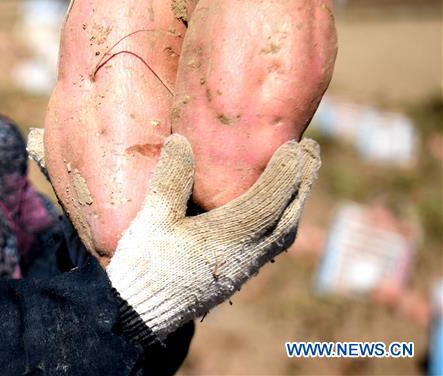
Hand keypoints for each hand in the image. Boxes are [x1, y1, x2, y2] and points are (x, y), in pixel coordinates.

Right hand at [105, 134, 319, 340]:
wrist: (140, 313)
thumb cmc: (144, 264)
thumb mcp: (152, 219)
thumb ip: (169, 180)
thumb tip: (181, 140)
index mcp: (226, 239)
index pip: (268, 202)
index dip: (284, 172)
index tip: (295, 144)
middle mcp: (244, 255)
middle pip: (287, 215)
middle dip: (302, 180)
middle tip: (311, 147)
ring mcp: (244, 267)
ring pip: (284, 231)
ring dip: (296, 199)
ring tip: (300, 172)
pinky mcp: (237, 274)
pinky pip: (273, 242)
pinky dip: (283, 217)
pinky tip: (275, 208)